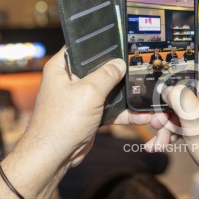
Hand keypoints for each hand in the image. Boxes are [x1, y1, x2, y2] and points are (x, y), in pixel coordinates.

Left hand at [0, 47, 149, 198]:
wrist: (53, 156)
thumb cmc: (60, 123)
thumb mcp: (89, 92)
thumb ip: (107, 74)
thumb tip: (120, 64)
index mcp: (61, 67)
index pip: (82, 47)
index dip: (101, 43)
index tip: (121, 42)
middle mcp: (69, 80)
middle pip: (99, 69)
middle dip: (119, 72)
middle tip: (138, 69)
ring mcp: (79, 98)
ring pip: (107, 91)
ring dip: (125, 96)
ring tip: (145, 94)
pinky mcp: (88, 115)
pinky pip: (109, 110)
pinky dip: (123, 113)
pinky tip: (141, 114)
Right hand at [154, 53, 198, 198]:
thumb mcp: (195, 119)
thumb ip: (179, 97)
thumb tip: (166, 88)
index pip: (197, 58)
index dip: (178, 59)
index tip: (159, 68)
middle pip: (181, 86)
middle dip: (164, 104)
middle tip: (156, 119)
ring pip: (178, 107)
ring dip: (165, 123)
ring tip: (157, 141)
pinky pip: (182, 120)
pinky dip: (171, 131)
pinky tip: (159, 145)